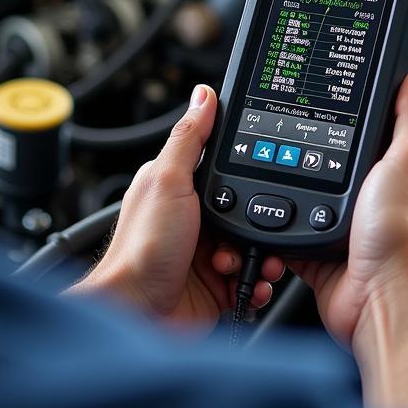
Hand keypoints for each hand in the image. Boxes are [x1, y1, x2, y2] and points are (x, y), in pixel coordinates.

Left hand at [71, 85, 284, 331]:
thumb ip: (190, 138)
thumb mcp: (168, 180)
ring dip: (261, 254)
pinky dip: (260, 282)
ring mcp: (207, 253)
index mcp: (181, 188)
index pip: (226, 167)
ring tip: (242, 260)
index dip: (248, 171)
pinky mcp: (218, 286)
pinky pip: (254, 278)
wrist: (138, 313)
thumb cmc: (141, 248)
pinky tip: (252, 282)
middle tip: (254, 228)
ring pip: (256, 245)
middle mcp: (195, 219)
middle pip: (248, 208)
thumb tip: (204, 95)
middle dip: (261, 221)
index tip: (268, 173)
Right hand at [289, 71, 407, 350]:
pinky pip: (291, 227)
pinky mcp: (320, 249)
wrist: (378, 300)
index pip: (378, 128)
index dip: (358, 110)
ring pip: (308, 191)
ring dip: (292, 186)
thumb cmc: (400, 238)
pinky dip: (278, 222)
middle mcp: (373, 197)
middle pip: (334, 157)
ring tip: (277, 169)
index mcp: (398, 171)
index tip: (335, 93)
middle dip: (313, 148)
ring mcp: (345, 224)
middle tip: (292, 130)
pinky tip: (272, 211)